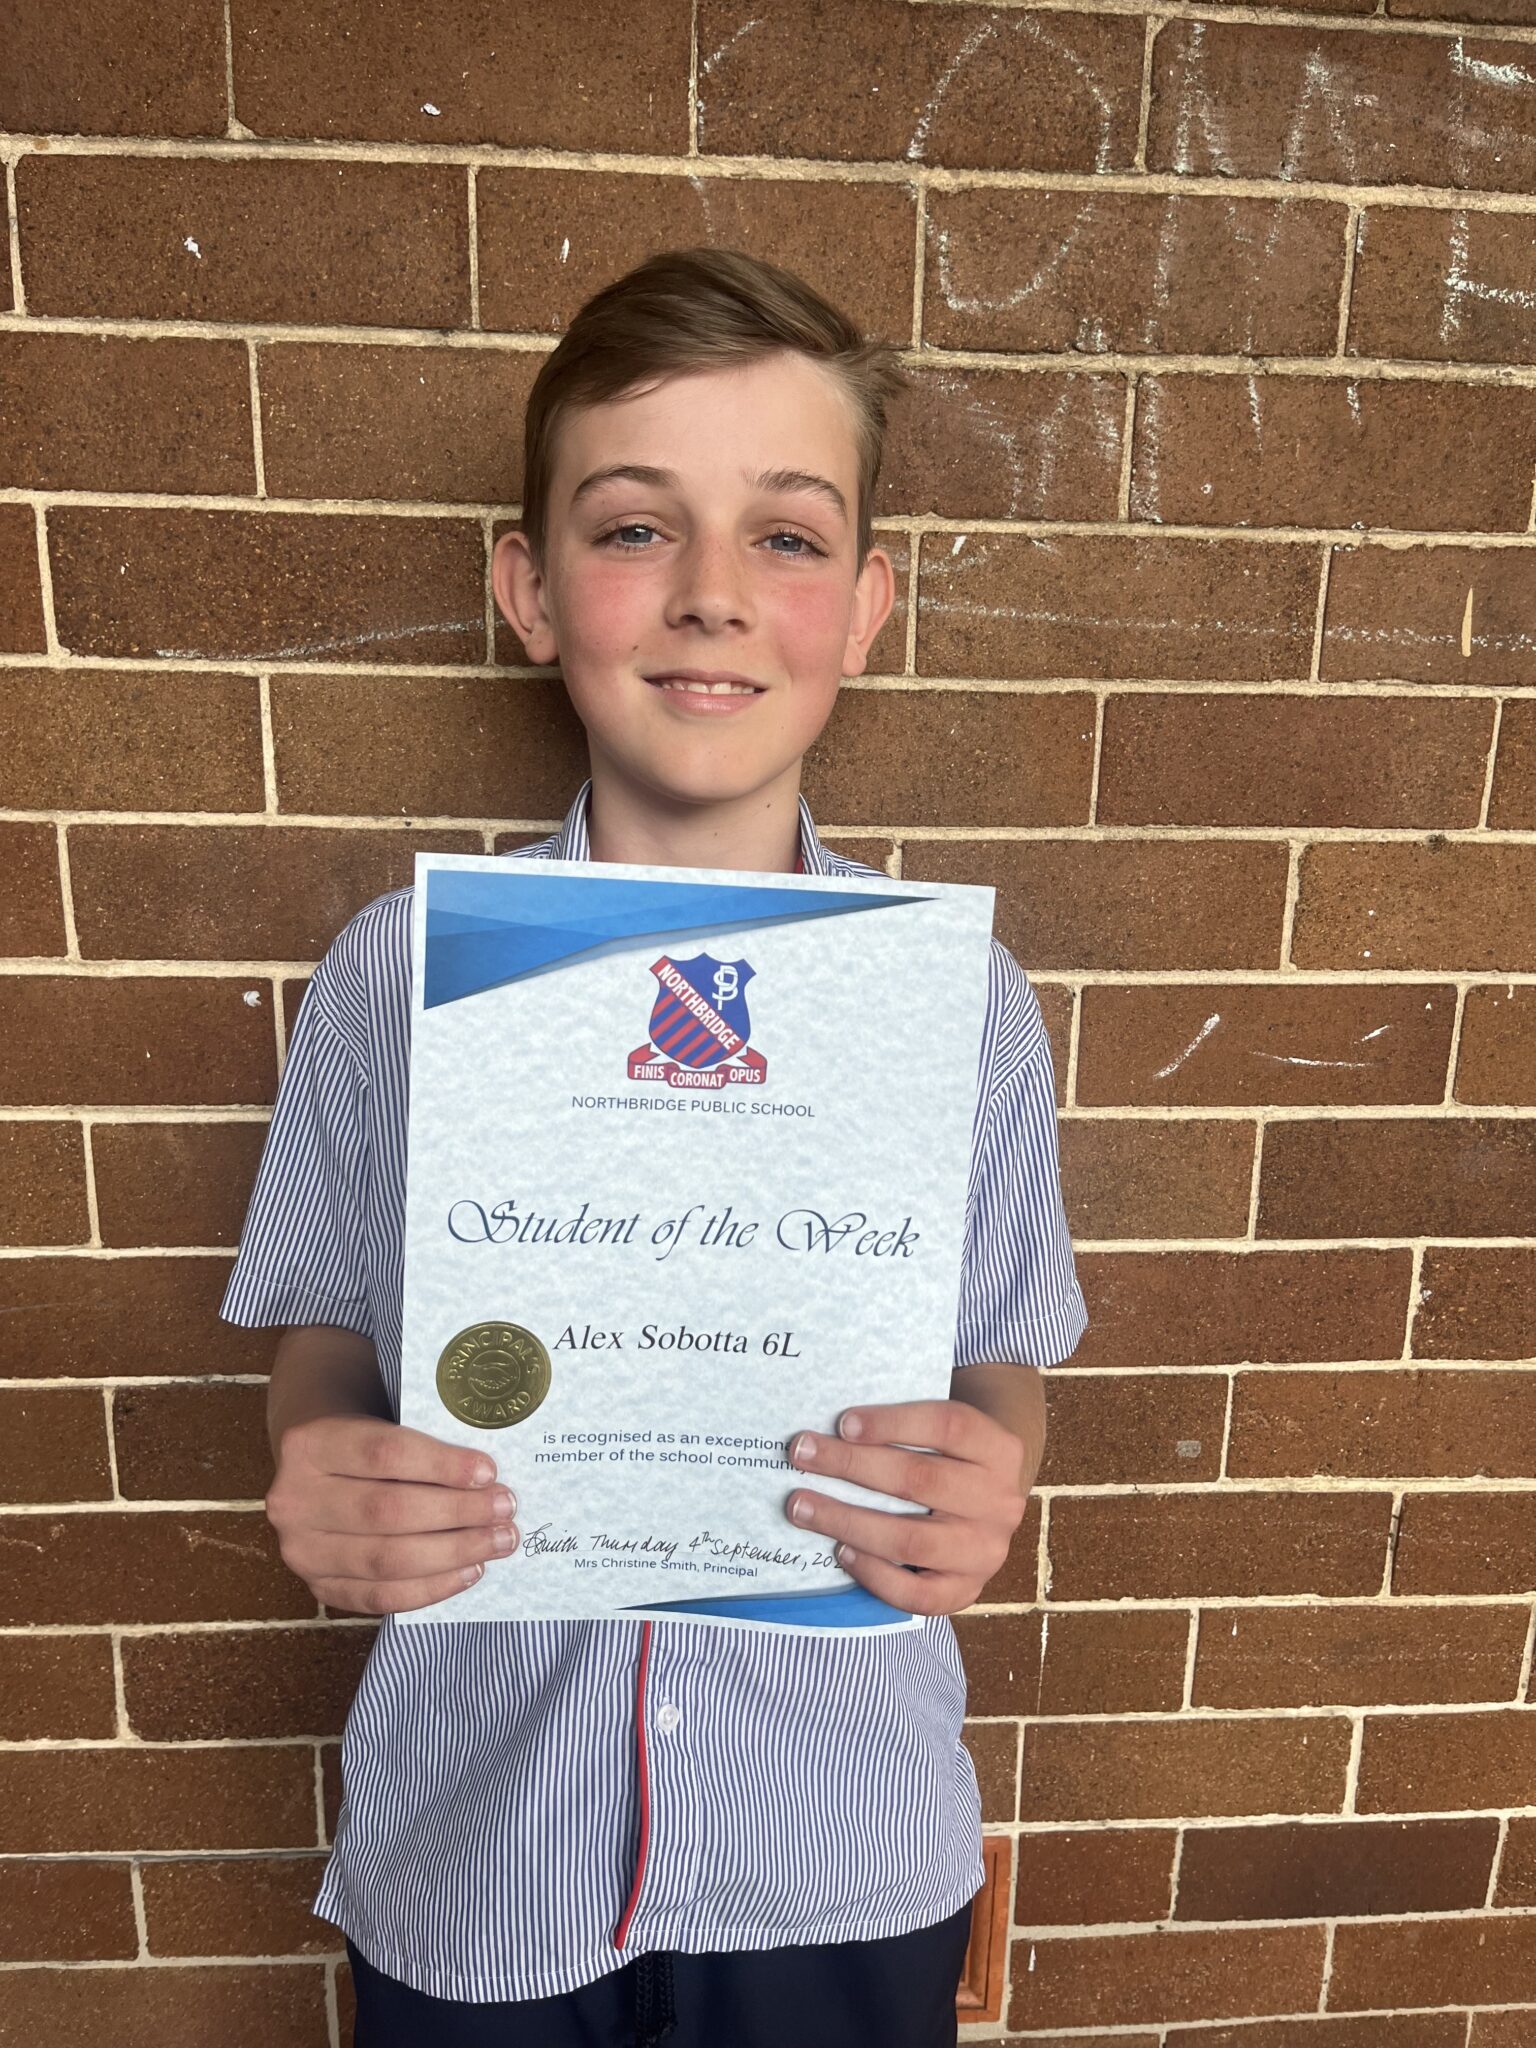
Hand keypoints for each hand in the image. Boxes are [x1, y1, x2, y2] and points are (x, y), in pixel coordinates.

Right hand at [265, 1416, 519, 1615]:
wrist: (315, 1466)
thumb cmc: (365, 1438)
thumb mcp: (382, 1419)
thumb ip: (423, 1440)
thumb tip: (490, 1475)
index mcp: (308, 1444)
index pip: (384, 1454)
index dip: (441, 1465)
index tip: (489, 1472)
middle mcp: (293, 1501)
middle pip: (387, 1512)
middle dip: (457, 1512)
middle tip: (504, 1509)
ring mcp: (301, 1551)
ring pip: (386, 1559)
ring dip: (453, 1553)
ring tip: (497, 1541)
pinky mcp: (318, 1588)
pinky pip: (380, 1597)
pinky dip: (431, 1588)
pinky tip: (469, 1572)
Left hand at [784, 1400, 1027, 1615]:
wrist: (991, 1506)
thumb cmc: (951, 1459)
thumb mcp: (949, 1435)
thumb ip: (905, 1428)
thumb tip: (832, 1430)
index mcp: (1000, 1450)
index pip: (948, 1426)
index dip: (892, 1422)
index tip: (842, 1422)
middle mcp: (1000, 1502)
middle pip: (920, 1480)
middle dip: (851, 1465)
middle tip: (802, 1454)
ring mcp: (986, 1552)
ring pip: (910, 1540)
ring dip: (848, 1521)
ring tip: (802, 1506)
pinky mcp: (967, 1591)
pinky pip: (916, 1595)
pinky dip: (874, 1574)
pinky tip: (841, 1551)